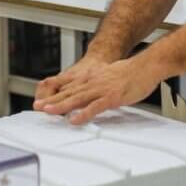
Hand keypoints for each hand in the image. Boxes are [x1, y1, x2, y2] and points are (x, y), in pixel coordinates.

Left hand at [33, 55, 162, 125]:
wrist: (148, 65)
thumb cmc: (133, 72)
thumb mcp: (112, 75)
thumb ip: (101, 84)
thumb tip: (97, 93)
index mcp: (94, 78)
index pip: (71, 87)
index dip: (56, 95)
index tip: (44, 101)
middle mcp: (95, 82)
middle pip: (70, 92)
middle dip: (52, 100)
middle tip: (37, 107)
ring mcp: (102, 89)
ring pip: (78, 98)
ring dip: (61, 106)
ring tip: (48, 112)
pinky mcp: (112, 97)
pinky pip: (95, 107)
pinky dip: (83, 114)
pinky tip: (74, 120)